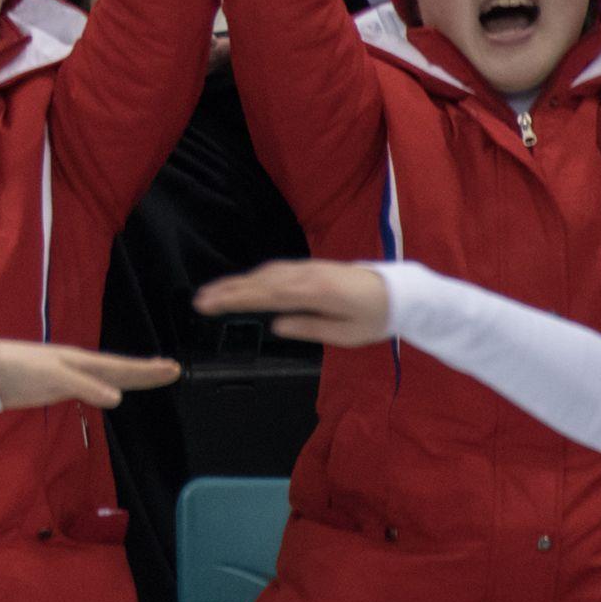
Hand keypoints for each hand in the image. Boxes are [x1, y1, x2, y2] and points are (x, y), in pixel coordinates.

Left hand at [0, 340, 180, 410]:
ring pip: (106, 377)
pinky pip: (91, 388)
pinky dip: (106, 389)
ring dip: (129, 378)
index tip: (172, 368)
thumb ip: (84, 386)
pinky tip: (108, 393)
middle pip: (119, 369)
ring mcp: (67, 376)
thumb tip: (118, 398)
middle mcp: (78, 366)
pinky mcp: (54, 388)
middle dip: (145, 371)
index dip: (146, 370)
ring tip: (149, 377)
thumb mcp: (53, 376)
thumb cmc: (18, 368)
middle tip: (172, 370)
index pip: (121, 366)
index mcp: (80, 361)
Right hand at [193, 259, 393, 347]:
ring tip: (214, 293)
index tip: (208, 304)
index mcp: (314, 292)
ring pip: (265, 273)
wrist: (400, 292)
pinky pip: (275, 270)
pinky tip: (245, 284)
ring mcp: (306, 268)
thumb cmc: (375, 317)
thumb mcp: (347, 333)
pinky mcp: (309, 268)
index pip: (266, 295)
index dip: (235, 299)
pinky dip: (255, 277)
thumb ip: (310, 328)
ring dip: (238, 282)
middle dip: (228, 289)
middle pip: (259, 280)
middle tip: (200, 300)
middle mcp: (306, 275)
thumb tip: (275, 325)